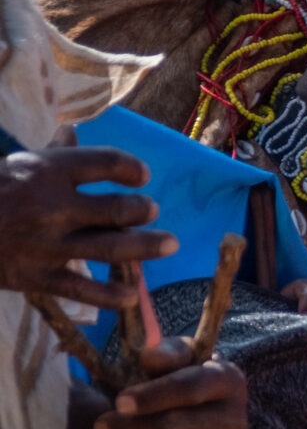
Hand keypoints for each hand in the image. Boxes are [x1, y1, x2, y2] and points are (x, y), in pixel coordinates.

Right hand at [0, 147, 176, 309]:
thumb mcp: (16, 165)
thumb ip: (51, 155)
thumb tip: (73, 133)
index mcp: (47, 170)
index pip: (105, 162)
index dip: (131, 168)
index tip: (142, 176)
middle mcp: (51, 205)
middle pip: (116, 207)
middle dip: (142, 210)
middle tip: (152, 211)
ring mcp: (46, 244)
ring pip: (109, 247)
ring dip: (145, 246)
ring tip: (167, 243)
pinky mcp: (37, 277)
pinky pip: (82, 288)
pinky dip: (111, 295)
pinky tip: (132, 295)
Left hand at [80, 339, 248, 428]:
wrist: (198, 424)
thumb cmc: (179, 386)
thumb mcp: (176, 362)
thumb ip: (166, 355)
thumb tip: (150, 356)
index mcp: (228, 380)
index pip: (191, 387)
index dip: (154, 395)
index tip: (119, 402)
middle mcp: (237, 418)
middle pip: (176, 424)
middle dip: (131, 427)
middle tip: (98, 427)